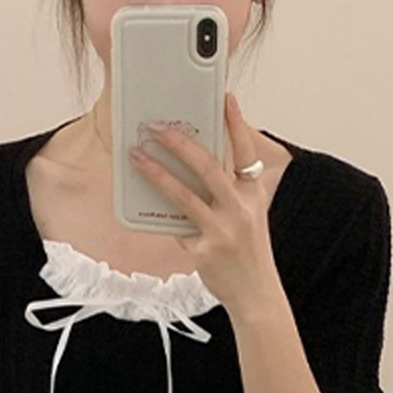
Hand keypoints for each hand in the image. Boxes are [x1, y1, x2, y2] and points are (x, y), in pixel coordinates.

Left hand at [129, 92, 283, 319]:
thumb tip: (191, 165)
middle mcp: (240, 208)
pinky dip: (158, 210)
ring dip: (156, 172)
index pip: (244, 151)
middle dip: (179, 142)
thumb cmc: (248, 251)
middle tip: (157, 126)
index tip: (225, 98)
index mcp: (253, 194)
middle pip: (208, 166)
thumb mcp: (248, 215)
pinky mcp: (204, 250)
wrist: (256, 294)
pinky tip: (141, 196)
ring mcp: (222, 230)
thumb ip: (227, 191)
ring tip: (136, 155)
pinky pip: (174, 224)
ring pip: (183, 193)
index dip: (236, 123)